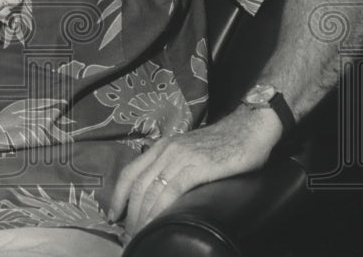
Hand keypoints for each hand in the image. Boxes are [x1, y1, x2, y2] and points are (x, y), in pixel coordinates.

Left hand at [108, 106, 281, 235]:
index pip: (130, 172)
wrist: (249, 128)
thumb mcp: (190, 152)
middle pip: (138, 185)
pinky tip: (158, 223)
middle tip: (129, 235)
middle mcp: (166, 150)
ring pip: (152, 190)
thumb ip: (175, 167)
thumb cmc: (223, 145)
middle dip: (130, 214)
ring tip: (141, 235)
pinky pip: (172, 189)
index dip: (118, 196)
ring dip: (143, 216)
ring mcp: (181, 157)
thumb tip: (163, 193)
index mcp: (162, 146)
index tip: (114, 215)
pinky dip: (161, 209)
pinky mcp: (198, 166)